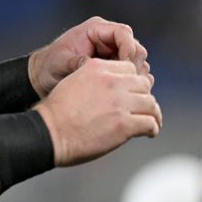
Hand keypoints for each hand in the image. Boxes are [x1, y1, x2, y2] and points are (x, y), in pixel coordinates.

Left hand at [28, 17, 150, 97]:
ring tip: (122, 90)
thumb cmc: (49, 67)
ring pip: (138, 61)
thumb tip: (95, 66)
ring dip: (134, 76)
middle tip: (126, 83)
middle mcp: (108, 38)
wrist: (44, 78)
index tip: (124, 68)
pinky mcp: (116, 66)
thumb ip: (79, 62)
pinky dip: (132, 82)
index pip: (124, 33)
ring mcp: (114, 52)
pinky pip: (133, 72)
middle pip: (135, 47)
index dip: (128, 49)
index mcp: (95, 29)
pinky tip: (123, 93)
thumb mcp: (60, 64)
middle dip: (133, 65)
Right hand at [34, 58, 161, 165]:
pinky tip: (149, 132)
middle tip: (143, 109)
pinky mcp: (124, 124)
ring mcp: (120, 103)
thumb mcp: (74, 82)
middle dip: (144, 97)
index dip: (134, 82)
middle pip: (143, 85)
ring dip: (152, 113)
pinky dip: (152, 128)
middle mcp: (112, 82)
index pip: (130, 69)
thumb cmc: (57, 113)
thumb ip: (96, 80)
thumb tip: (114, 88)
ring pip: (150, 103)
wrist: (49, 133)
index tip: (134, 93)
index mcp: (98, 68)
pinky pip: (150, 123)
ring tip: (151, 121)